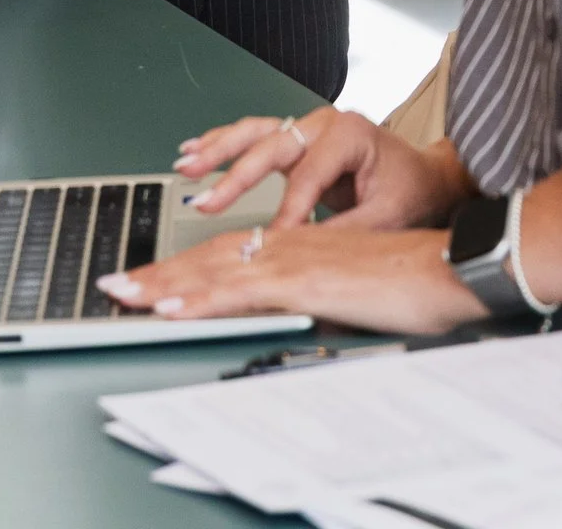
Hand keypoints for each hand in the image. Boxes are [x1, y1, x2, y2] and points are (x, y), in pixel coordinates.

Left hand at [96, 222, 481, 333]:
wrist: (446, 267)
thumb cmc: (408, 282)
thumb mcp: (346, 293)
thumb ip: (311, 299)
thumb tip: (290, 317)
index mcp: (294, 245)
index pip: (224, 253)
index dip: (183, 266)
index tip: (148, 280)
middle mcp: (284, 243)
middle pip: (207, 255)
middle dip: (158, 272)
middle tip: (115, 285)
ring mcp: (289, 258)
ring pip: (212, 268)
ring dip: (164, 282)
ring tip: (124, 294)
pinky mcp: (300, 280)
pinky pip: (238, 290)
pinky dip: (199, 298)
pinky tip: (171, 306)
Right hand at [178, 109, 468, 231]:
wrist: (424, 176)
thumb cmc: (411, 191)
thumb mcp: (387, 217)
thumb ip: (345, 233)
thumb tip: (304, 254)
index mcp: (349, 134)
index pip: (308, 176)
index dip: (288, 210)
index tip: (267, 240)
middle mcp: (322, 123)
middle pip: (270, 145)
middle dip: (234, 176)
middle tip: (206, 201)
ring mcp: (306, 127)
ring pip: (253, 132)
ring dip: (217, 150)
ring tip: (187, 165)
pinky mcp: (295, 141)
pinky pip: (253, 136)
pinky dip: (223, 144)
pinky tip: (196, 150)